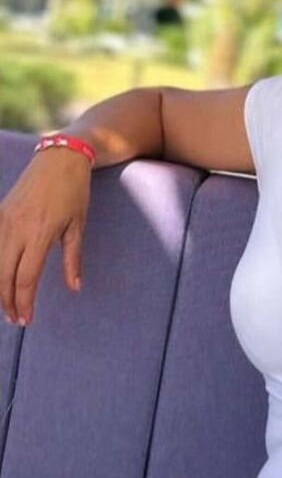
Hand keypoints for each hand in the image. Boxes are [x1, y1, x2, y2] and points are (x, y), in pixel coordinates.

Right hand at [0, 147, 91, 325]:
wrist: (59, 158)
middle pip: (3, 275)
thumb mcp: (78, 226)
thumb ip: (73, 259)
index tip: (26, 319)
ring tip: (6, 305)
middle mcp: (16, 228)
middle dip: (7, 301)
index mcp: (39, 233)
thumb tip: (74, 288)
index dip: (24, 302)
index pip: (26, 277)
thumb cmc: (74, 192)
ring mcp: (4, 220)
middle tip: (15, 319)